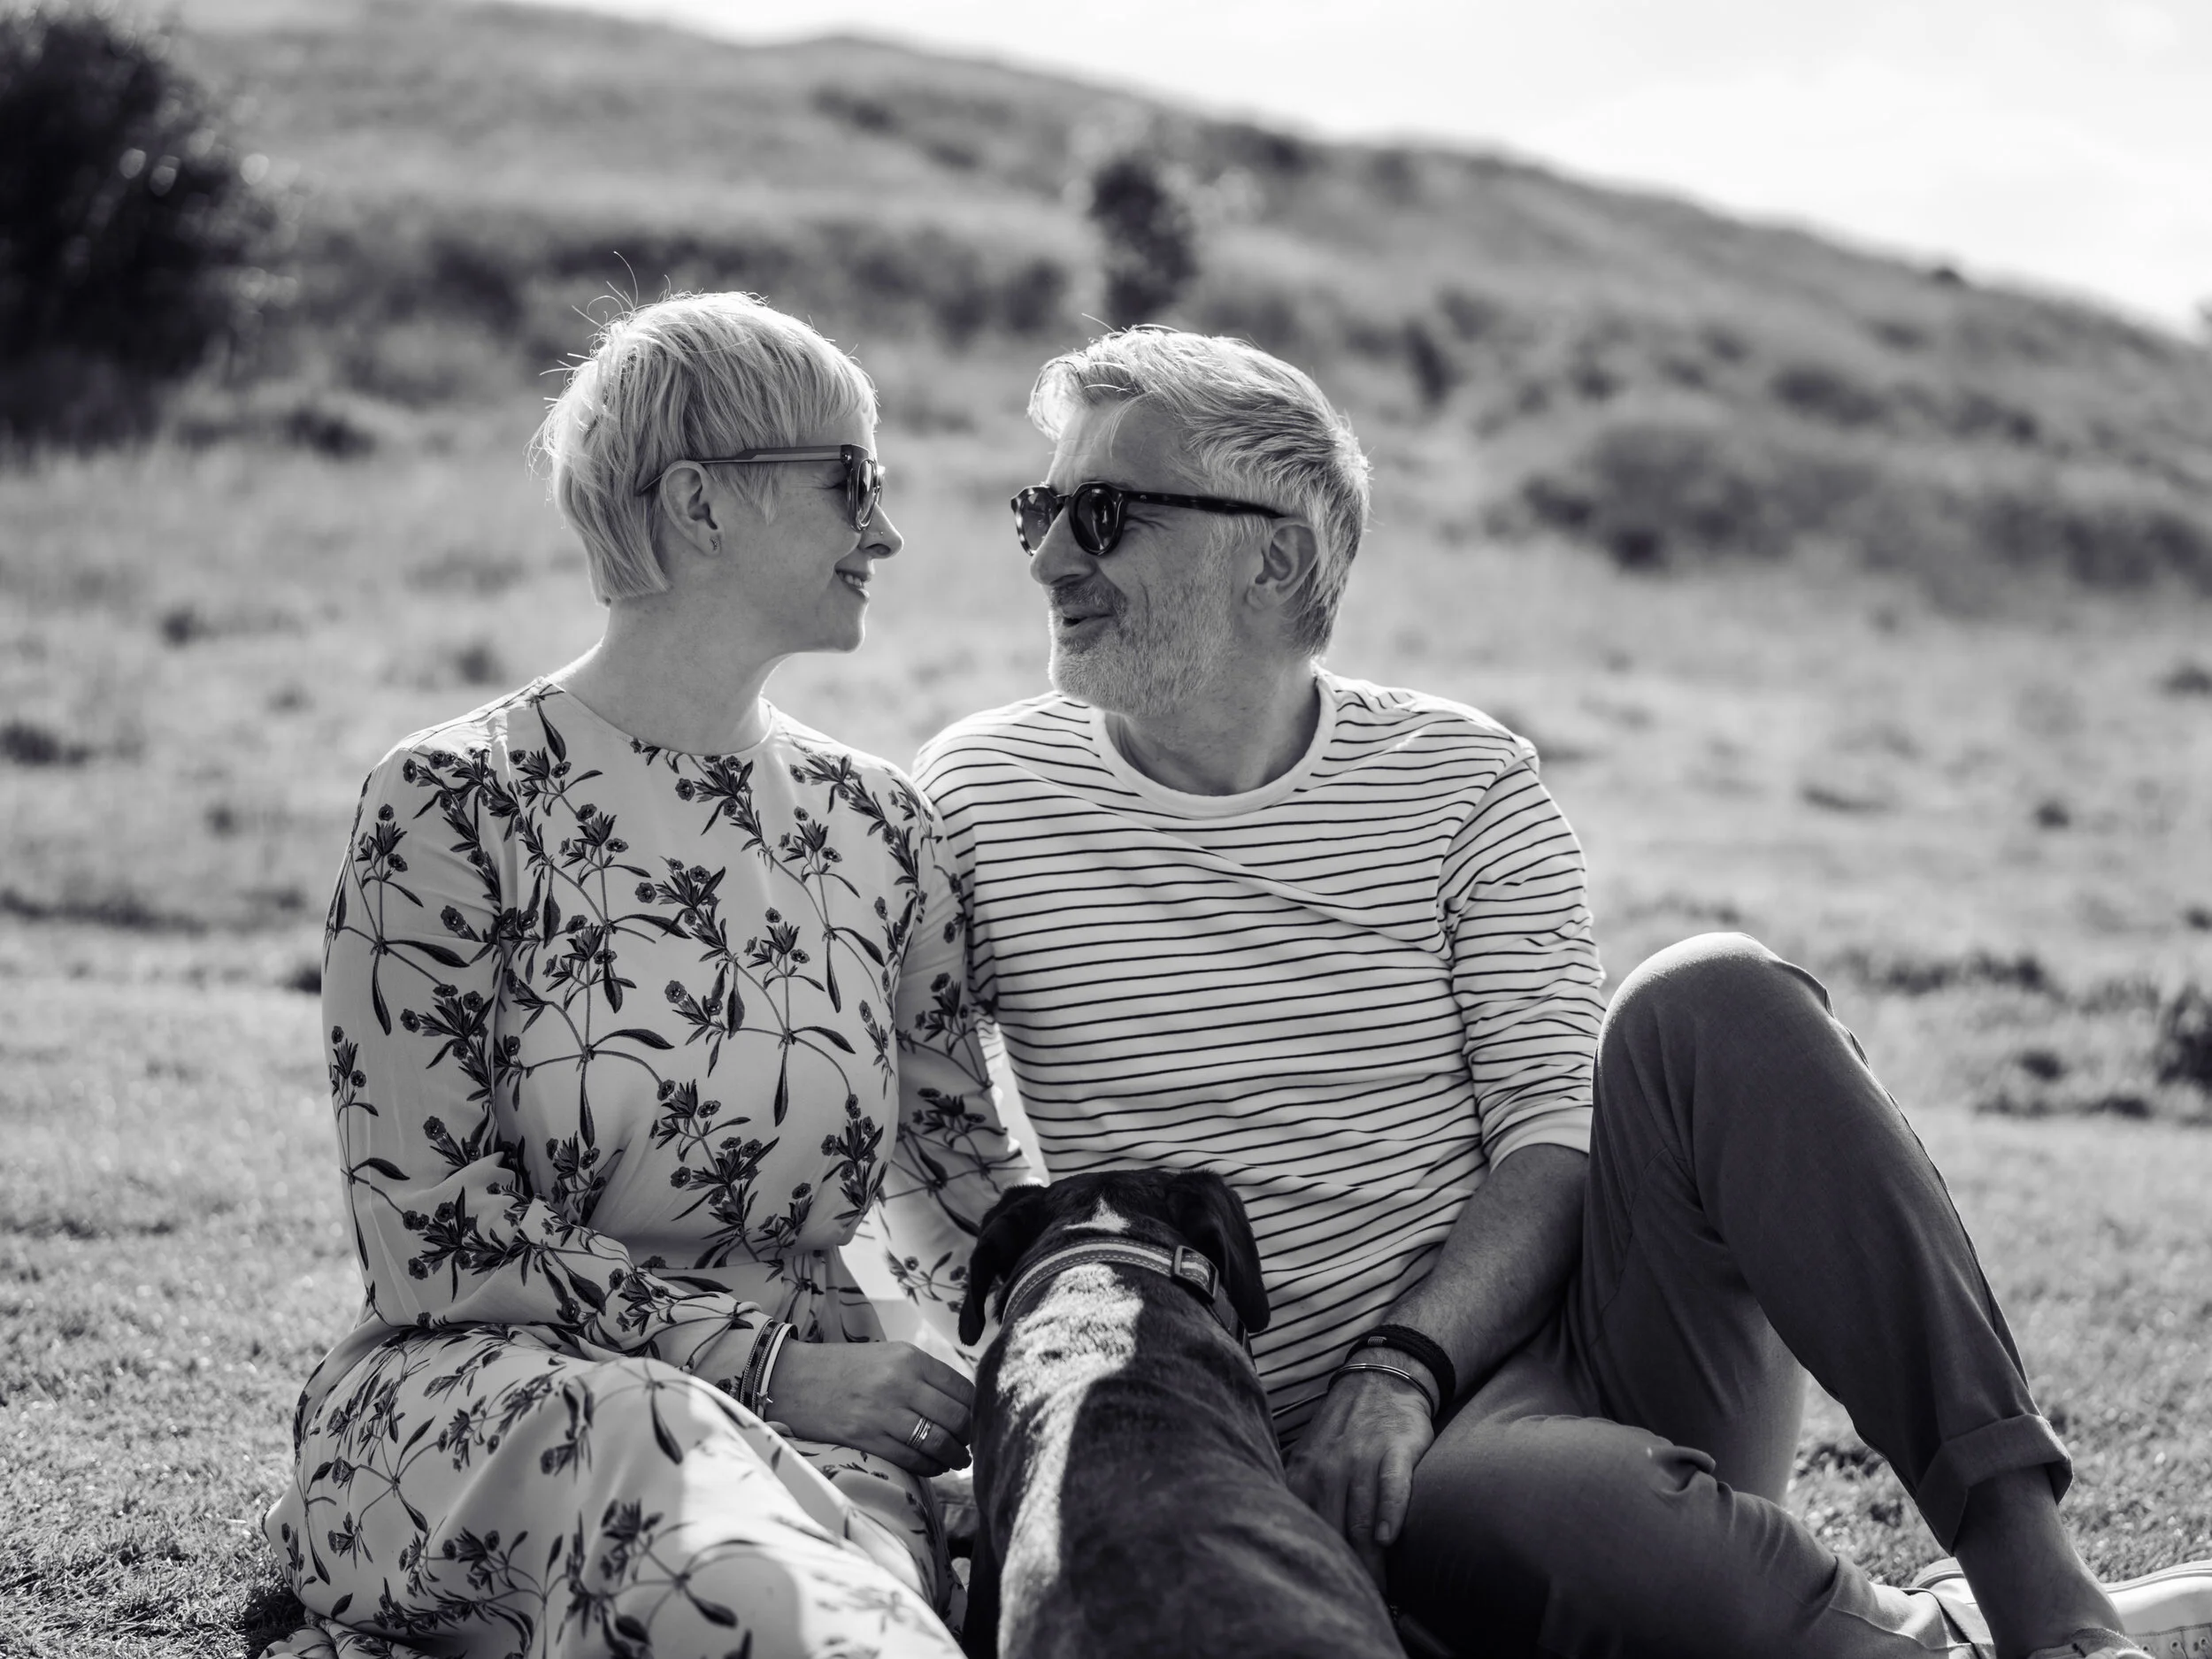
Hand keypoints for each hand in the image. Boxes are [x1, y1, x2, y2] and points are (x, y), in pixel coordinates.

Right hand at [763, 1340, 974, 1476]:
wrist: (793, 1379)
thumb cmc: (844, 1368)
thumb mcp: (888, 1356)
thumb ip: (923, 1376)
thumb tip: (962, 1404)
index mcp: (909, 1357)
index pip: (962, 1388)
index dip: (977, 1409)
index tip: (979, 1420)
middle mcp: (900, 1382)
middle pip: (957, 1417)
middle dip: (970, 1436)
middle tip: (972, 1445)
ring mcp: (883, 1412)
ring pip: (938, 1442)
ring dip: (955, 1456)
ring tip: (959, 1460)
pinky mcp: (867, 1438)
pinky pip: (912, 1459)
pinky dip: (930, 1467)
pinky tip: (934, 1466)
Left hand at [1285, 1366, 1436, 1587]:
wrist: (1380, 1379)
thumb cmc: (1344, 1430)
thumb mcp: (1310, 1457)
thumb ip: (1301, 1496)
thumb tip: (1290, 1541)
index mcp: (1304, 1474)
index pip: (1306, 1529)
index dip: (1317, 1563)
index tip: (1325, 1591)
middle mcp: (1329, 1468)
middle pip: (1334, 1532)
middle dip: (1346, 1571)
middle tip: (1358, 1602)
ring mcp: (1362, 1458)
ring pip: (1362, 1518)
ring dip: (1370, 1560)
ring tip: (1379, 1593)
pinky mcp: (1395, 1449)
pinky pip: (1392, 1485)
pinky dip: (1390, 1512)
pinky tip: (1389, 1539)